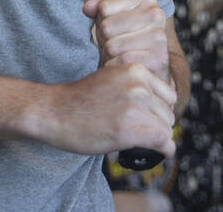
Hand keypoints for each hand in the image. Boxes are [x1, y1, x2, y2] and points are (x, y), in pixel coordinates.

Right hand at [43, 62, 176, 158]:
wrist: (54, 111)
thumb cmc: (79, 100)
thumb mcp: (110, 79)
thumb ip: (134, 87)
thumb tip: (162, 108)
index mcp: (135, 70)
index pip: (168, 96)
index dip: (159, 111)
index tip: (148, 121)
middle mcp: (138, 84)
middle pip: (168, 114)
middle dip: (157, 126)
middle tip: (138, 134)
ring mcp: (135, 105)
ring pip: (166, 129)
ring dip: (156, 139)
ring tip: (138, 141)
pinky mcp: (130, 128)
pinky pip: (163, 142)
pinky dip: (164, 151)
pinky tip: (158, 153)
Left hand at [83, 0, 169, 77]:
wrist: (146, 67)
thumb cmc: (126, 39)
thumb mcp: (110, 19)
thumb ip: (98, 8)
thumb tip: (88, 7)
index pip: (104, 7)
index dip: (101, 21)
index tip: (112, 28)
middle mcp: (156, 14)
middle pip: (107, 27)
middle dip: (104, 39)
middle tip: (114, 44)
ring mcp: (159, 37)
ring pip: (113, 46)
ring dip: (109, 55)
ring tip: (119, 55)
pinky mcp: (159, 59)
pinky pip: (123, 61)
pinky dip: (117, 66)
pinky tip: (125, 66)